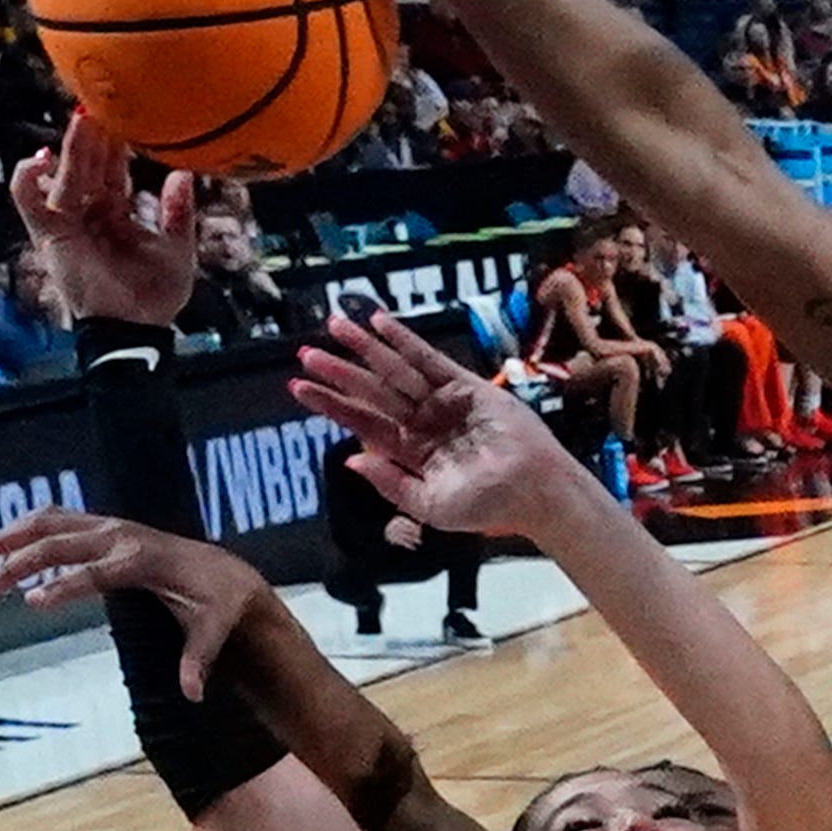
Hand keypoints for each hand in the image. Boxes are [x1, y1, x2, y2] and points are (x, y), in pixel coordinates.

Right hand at [0, 505, 269, 697]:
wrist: (227, 572)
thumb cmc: (218, 605)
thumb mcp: (213, 632)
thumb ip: (197, 660)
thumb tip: (192, 695)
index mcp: (143, 560)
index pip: (95, 573)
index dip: (63, 587)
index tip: (30, 603)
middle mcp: (121, 536)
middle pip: (58, 543)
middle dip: (16, 564)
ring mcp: (109, 526)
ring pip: (47, 523)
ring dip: (5, 539)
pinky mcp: (102, 526)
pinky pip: (53, 521)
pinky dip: (21, 531)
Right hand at [11, 114, 193, 324]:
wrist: (135, 328)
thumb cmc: (155, 296)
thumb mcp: (177, 251)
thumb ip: (177, 214)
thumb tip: (183, 174)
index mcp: (116, 213)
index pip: (112, 169)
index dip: (116, 144)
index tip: (124, 115)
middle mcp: (89, 213)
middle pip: (87, 166)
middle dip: (93, 137)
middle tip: (101, 105)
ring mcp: (67, 223)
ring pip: (64, 176)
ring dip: (73, 148)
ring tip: (84, 121)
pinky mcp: (49, 236)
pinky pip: (26, 201)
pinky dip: (26, 179)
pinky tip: (41, 160)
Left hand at [291, 310, 573, 541]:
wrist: (533, 490)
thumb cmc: (487, 505)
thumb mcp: (431, 506)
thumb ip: (391, 484)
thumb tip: (352, 460)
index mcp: (411, 453)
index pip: (363, 423)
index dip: (331, 405)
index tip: (298, 388)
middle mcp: (422, 423)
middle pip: (373, 393)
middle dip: (340, 372)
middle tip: (305, 354)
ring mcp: (442, 401)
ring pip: (395, 371)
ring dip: (365, 348)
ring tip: (335, 326)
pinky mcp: (464, 385)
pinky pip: (428, 359)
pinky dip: (404, 341)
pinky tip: (378, 325)